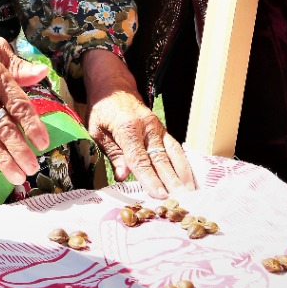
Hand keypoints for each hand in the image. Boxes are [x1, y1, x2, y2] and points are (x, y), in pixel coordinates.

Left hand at [81, 50, 193, 198]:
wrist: (114, 87)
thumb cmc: (102, 110)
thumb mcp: (97, 130)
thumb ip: (112, 153)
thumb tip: (122, 176)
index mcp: (129, 128)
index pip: (140, 159)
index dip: (150, 179)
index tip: (159, 195)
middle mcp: (148, 127)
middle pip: (160, 159)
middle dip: (170, 182)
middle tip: (180, 200)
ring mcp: (158, 128)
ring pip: (172, 154)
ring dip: (182, 175)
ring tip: (190, 193)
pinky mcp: (162, 130)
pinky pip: (175, 148)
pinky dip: (183, 164)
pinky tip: (189, 178)